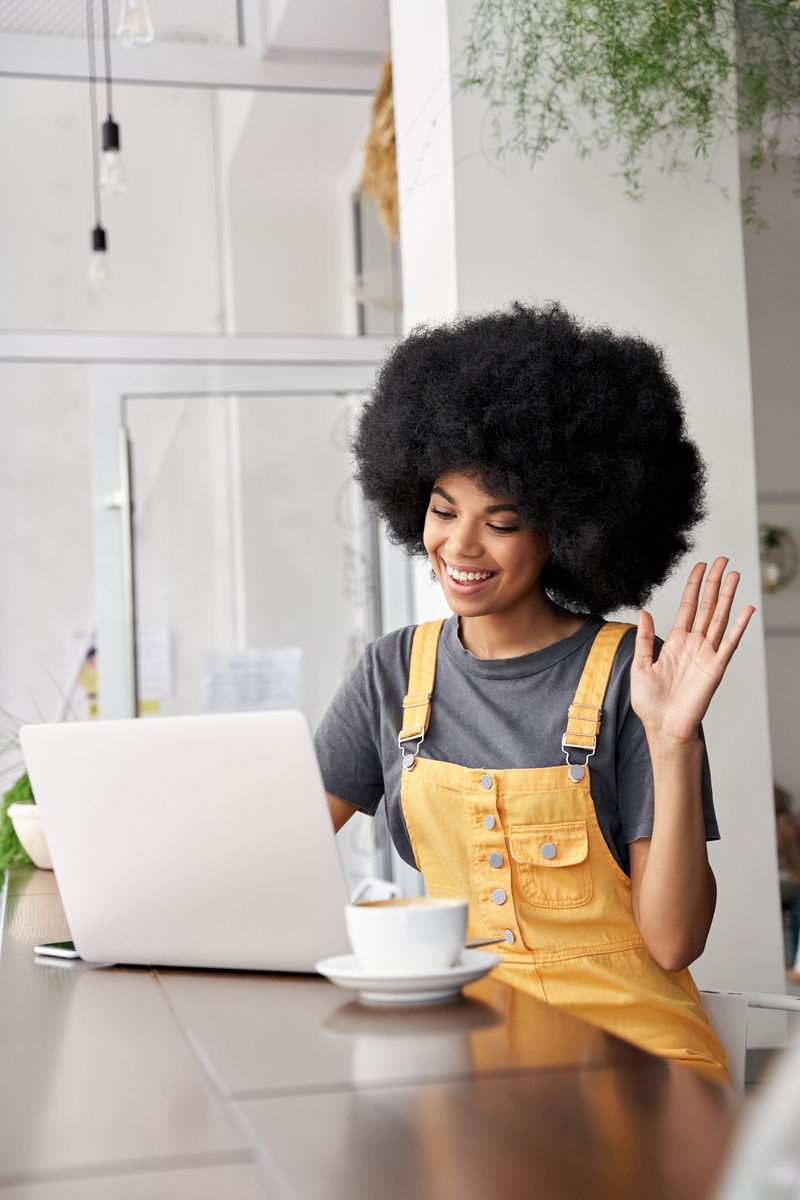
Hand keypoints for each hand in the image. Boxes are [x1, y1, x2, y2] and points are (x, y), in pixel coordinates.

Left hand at [630, 558, 754, 744]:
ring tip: (733, 574)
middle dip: (713, 583)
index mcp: (675, 642)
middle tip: (722, 559)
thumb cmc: (650, 703)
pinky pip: (729, 643)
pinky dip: (738, 625)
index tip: (699, 566)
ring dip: (727, 596)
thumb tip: (644, 612)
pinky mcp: (716, 668)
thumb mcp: (639, 666)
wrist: (663, 727)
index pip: (688, 607)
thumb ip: (644, 639)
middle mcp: (693, 645)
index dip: (693, 586)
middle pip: (706, 606)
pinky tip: (745, 608)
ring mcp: (706, 654)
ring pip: (719, 618)